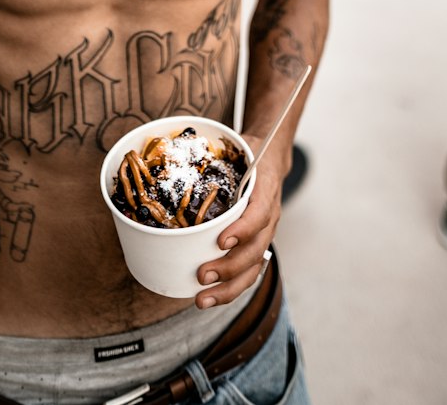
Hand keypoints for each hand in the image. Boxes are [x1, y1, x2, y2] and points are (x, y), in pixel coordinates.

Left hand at [194, 147, 282, 308]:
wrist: (271, 160)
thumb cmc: (248, 154)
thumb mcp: (239, 147)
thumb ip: (217, 154)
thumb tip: (175, 151)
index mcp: (265, 191)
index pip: (259, 215)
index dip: (242, 231)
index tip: (222, 241)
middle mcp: (268, 217)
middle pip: (255, 251)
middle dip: (229, 269)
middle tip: (202, 275)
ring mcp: (264, 235)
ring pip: (252, 269)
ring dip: (228, 288)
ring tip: (201, 299)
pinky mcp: (256, 245)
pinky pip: (248, 272)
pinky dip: (229, 288)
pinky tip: (208, 297)